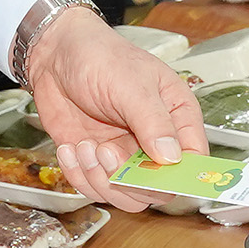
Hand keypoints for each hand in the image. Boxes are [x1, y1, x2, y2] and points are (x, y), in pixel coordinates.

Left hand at [21, 6, 201, 202]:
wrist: (55, 53)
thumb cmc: (101, 57)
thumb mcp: (132, 85)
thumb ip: (153, 122)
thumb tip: (172, 158)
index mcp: (177, 117)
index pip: (193, 161)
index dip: (178, 176)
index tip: (153, 176)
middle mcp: (154, 141)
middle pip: (159, 188)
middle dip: (129, 180)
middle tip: (105, 151)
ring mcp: (124, 154)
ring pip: (126, 195)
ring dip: (100, 180)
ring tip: (84, 147)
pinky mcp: (96, 161)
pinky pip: (95, 188)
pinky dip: (79, 176)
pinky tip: (69, 149)